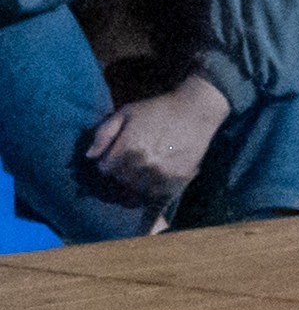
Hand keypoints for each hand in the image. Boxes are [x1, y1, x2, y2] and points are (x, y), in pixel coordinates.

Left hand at [84, 75, 227, 204]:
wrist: (197, 110)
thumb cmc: (159, 109)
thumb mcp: (127, 112)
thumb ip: (104, 133)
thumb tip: (89, 156)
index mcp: (125, 150)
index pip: (104, 169)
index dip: (108, 162)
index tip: (116, 156)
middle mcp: (139, 167)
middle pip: (118, 183)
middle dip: (119, 175)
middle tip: (129, 166)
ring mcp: (158, 177)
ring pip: (134, 195)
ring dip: (133, 188)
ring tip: (140, 177)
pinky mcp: (174, 183)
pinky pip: (155, 200)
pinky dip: (150, 200)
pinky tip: (150, 197)